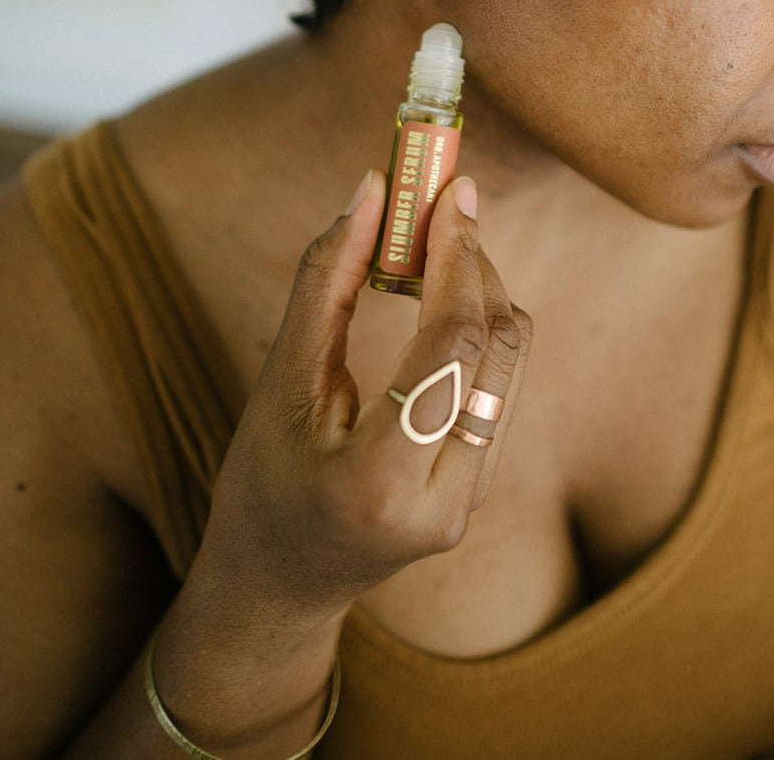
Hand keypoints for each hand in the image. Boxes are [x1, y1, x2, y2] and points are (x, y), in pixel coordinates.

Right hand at [190, 169, 531, 625]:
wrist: (280, 584)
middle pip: (496, 344)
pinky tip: (436, 302)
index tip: (449, 192)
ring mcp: (472, 500)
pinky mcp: (481, 489)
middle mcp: (445, 500)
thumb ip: (323, 283)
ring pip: (512, 360)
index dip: (456, 256)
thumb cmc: (261, 484)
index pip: (452, 345)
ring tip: (430, 250)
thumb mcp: (278, 385)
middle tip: (438, 205)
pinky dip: (478, 328)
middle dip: (472, 261)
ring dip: (480, 290)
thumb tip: (369, 190)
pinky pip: (501, 384)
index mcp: (380, 481)